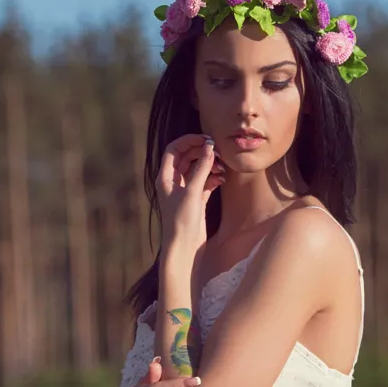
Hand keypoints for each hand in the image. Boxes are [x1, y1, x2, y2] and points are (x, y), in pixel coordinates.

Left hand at [157, 133, 224, 255]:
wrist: (184, 247)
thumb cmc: (182, 221)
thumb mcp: (192, 192)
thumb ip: (201, 169)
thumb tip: (209, 147)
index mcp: (166, 177)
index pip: (174, 149)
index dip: (188, 141)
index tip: (205, 139)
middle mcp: (174, 182)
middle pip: (186, 157)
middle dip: (202, 152)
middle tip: (218, 151)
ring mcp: (185, 191)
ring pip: (197, 169)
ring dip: (209, 165)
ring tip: (222, 166)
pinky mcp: (196, 200)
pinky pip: (205, 182)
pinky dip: (213, 178)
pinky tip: (222, 179)